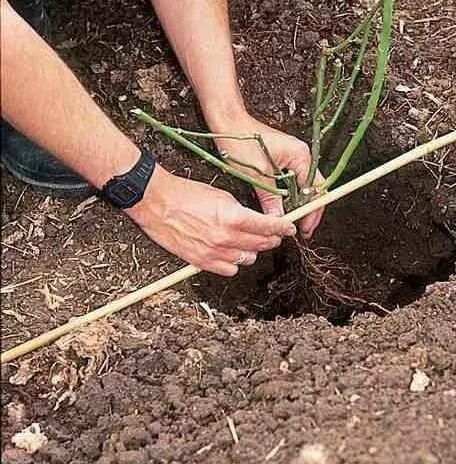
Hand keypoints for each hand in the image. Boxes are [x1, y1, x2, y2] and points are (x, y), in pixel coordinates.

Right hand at [126, 165, 295, 275]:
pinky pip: (229, 270)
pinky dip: (234, 263)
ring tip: (250, 242)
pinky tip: (233, 253)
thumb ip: (241, 211)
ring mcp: (213, 252)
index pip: (269, 227)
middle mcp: (226, 237)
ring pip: (248, 259)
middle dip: (272, 238)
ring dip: (253, 250)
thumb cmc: (185, 194)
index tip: (289, 227)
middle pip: (262, 244)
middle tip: (274, 234)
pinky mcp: (200, 261)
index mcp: (233, 217)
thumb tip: (257, 220)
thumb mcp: (221, 195)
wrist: (157, 201)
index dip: (283, 228)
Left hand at [212, 114, 323, 238]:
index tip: (306, 227)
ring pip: (301, 186)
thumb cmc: (241, 141)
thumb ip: (271, 198)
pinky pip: (291, 180)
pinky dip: (288, 195)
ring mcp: (291, 156)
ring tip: (291, 220)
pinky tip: (282, 206)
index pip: (316, 189)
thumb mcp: (257, 175)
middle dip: (307, 209)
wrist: (227, 122)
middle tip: (300, 229)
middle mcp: (300, 155)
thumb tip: (279, 218)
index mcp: (300, 156)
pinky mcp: (281, 158)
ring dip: (297, 203)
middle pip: (312, 188)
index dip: (313, 210)